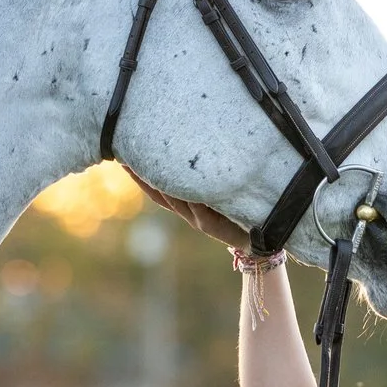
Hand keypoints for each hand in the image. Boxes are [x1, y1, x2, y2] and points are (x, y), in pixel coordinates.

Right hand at [124, 167, 247, 249]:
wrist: (259, 239)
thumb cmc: (244, 212)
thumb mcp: (223, 192)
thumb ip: (212, 178)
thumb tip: (205, 147)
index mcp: (189, 206)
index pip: (160, 190)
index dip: (142, 177)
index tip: (128, 159)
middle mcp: (189, 214)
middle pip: (159, 194)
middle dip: (142, 177)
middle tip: (126, 158)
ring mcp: (197, 220)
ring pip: (173, 200)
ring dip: (159, 184)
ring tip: (145, 165)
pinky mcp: (209, 225)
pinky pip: (195, 206)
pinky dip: (187, 195)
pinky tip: (180, 181)